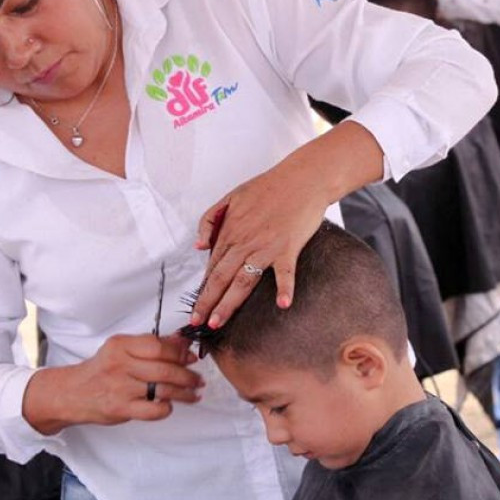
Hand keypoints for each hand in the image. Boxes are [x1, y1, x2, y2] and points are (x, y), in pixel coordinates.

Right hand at [22, 333, 201, 433]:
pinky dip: (166, 408)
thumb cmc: (101, 370)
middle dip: (187, 375)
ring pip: (163, 390)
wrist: (73, 393)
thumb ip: (150, 345)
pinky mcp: (121, 409)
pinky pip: (154, 410)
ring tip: (194, 394)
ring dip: (184, 393)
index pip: (158, 346)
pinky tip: (170, 406)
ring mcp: (120, 388)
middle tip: (198, 378)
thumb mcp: (121, 350)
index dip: (179, 352)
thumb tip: (181, 341)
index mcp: (120, 345)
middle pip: (164, 369)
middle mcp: (120, 365)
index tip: (191, 357)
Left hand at [190, 161, 332, 328]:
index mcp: (231, 231)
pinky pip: (285, 272)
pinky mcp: (288, 247)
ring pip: (242, 280)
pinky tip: (283, 304)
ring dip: (229, 303)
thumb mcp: (232, 197)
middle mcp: (244, 242)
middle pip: (221, 277)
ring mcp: (266, 246)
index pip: (211, 266)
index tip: (197, 307)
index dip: (202, 288)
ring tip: (219, 322)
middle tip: (198, 322)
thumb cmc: (269, 187)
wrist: (302, 178)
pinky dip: (285, 288)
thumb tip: (199, 246)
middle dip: (207, 302)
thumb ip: (211, 220)